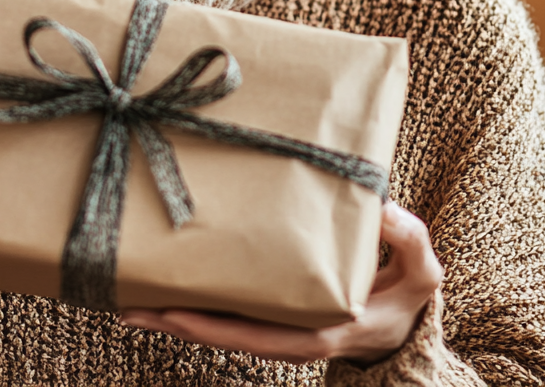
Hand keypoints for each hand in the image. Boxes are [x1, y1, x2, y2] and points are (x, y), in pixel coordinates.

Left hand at [120, 202, 441, 364]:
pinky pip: (227, 314)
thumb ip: (407, 240)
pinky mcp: (273, 316)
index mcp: (317, 332)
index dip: (208, 325)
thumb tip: (381, 207)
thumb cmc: (408, 298)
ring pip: (215, 327)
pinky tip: (166, 282)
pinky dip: (195, 302)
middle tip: (122, 300)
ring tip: (127, 291)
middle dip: (170, 319)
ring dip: (172, 311)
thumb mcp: (421, 273)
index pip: (252, 335)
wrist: (405, 325)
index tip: (167, 309)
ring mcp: (277, 330)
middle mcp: (288, 336)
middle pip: (219, 335)